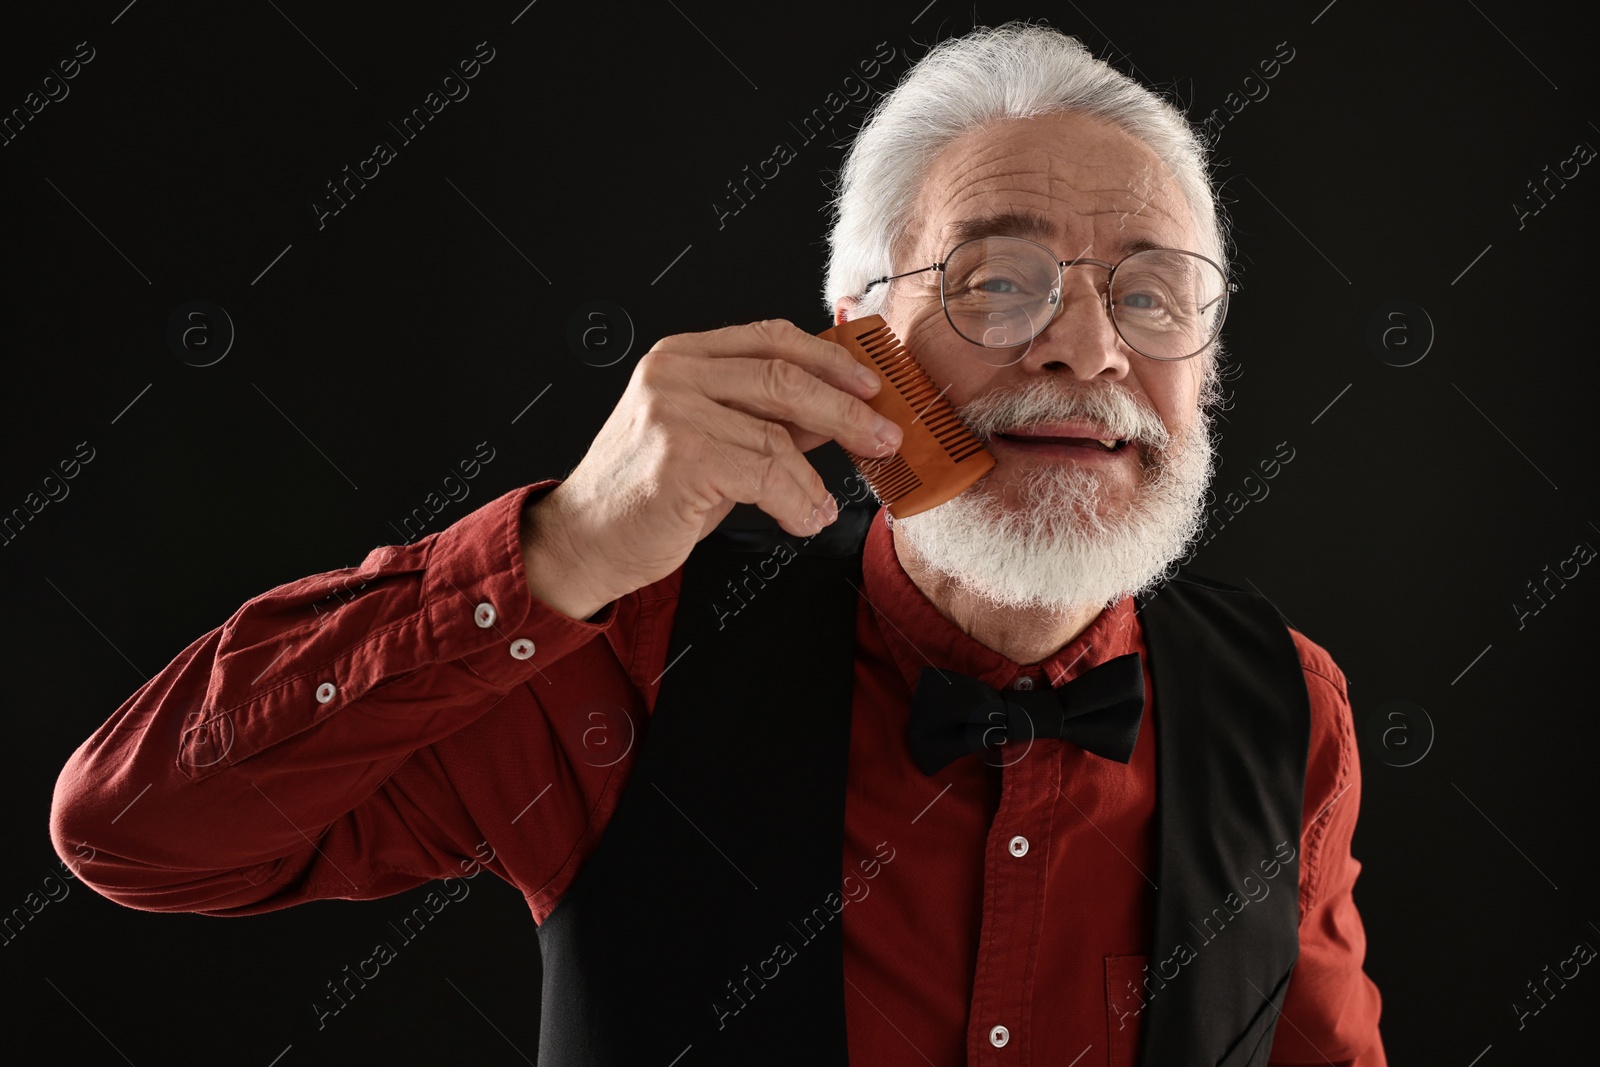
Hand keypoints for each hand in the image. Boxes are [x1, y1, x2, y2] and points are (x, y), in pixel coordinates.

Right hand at [521, 319, 902, 618]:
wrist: (584, 540)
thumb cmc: (646, 494)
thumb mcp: (709, 439)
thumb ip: (762, 417)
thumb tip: (834, 409)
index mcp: (682, 356)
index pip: (771, 338)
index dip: (831, 359)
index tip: (872, 385)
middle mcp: (674, 374)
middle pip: (784, 377)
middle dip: (847, 410)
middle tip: (885, 437)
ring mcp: (673, 412)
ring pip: (778, 436)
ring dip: (816, 480)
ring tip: (822, 507)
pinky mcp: (681, 458)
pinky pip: (767, 476)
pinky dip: (797, 502)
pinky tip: (804, 518)